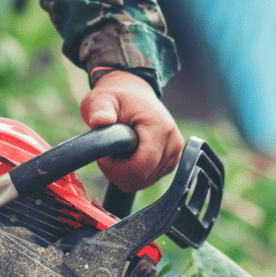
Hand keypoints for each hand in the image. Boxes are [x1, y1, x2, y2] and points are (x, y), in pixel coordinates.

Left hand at [79, 70, 182, 193]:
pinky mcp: (171, 161)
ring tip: (117, 153)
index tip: (104, 155)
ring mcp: (175, 154)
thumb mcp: (102, 99)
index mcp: (160, 128)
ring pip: (145, 181)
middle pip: (143, 178)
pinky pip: (148, 179)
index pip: (141, 167)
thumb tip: (100, 121)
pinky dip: (133, 175)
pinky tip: (127, 157)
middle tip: (107, 154)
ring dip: (124, 174)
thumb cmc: (117, 98)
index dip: (117, 169)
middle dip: (118, 173)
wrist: (134, 95)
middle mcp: (173, 143)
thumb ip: (100, 110)